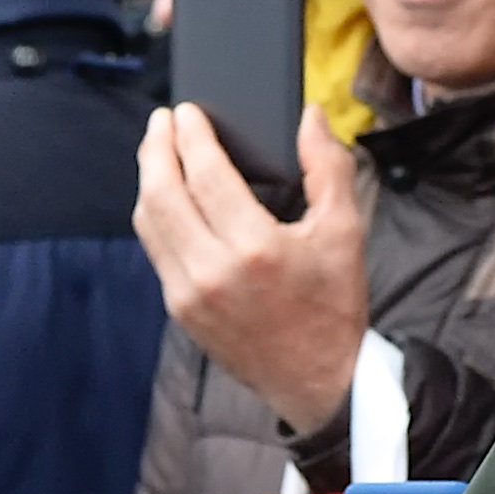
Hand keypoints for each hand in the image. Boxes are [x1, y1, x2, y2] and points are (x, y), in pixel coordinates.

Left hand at [133, 104, 370, 432]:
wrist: (317, 382)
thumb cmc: (333, 306)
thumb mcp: (345, 233)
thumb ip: (328, 167)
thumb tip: (310, 117)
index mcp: (255, 249)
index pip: (205, 175)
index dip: (191, 136)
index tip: (186, 111)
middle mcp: (212, 272)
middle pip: (162, 193)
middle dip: (156, 149)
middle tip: (162, 121)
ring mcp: (188, 295)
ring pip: (149, 222)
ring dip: (149, 180)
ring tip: (158, 151)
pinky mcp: (179, 310)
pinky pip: (156, 251)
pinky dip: (156, 216)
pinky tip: (166, 197)